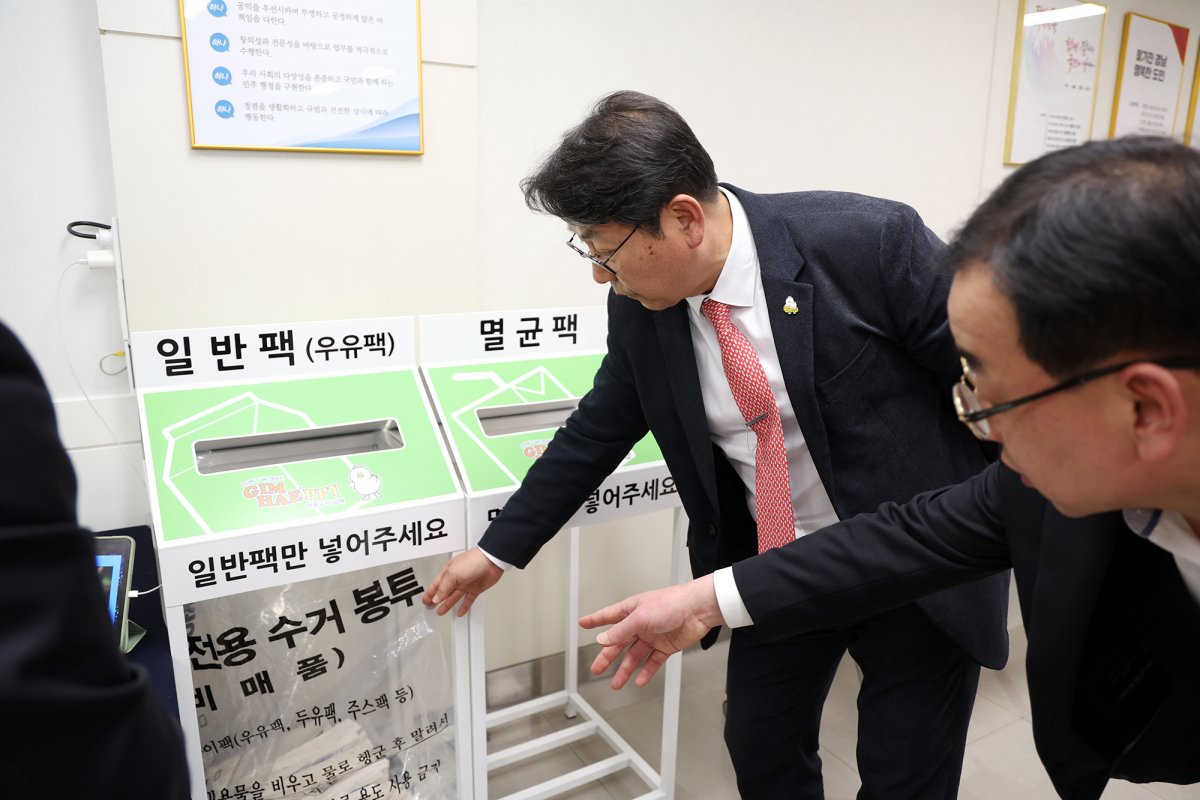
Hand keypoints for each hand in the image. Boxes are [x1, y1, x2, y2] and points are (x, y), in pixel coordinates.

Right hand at [422, 547, 503, 616]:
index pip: (436, 585)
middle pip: (444, 592)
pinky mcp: (476, 589)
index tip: (425, 601)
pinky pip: (468, 600)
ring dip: (447, 605)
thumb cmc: (473, 561)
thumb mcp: (453, 573)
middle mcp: (456, 578)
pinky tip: (460, 612)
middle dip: (436, 600)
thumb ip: (444, 587)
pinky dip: (464, 607)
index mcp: (448, 572)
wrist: (491, 561)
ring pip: (454, 597)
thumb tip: (436, 597)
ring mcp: (466, 584)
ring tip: (441, 612)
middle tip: (430, 607)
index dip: (430, 594)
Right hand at [578, 575, 722, 688]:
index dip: (595, 620)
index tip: (583, 624)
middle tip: (597, 669)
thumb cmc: (672, 603)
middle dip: (607, 656)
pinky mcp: (666, 646)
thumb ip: (621, 630)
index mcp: (632, 610)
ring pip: (634, 656)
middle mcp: (641, 623)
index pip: (608, 616)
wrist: (699, 610)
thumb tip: (603, 639)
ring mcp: (653, 636)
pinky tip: (639, 680)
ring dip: (625, 669)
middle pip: (619, 642)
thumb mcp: (641, 617)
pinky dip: (645, 672)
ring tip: (617, 684)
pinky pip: (652, 662)